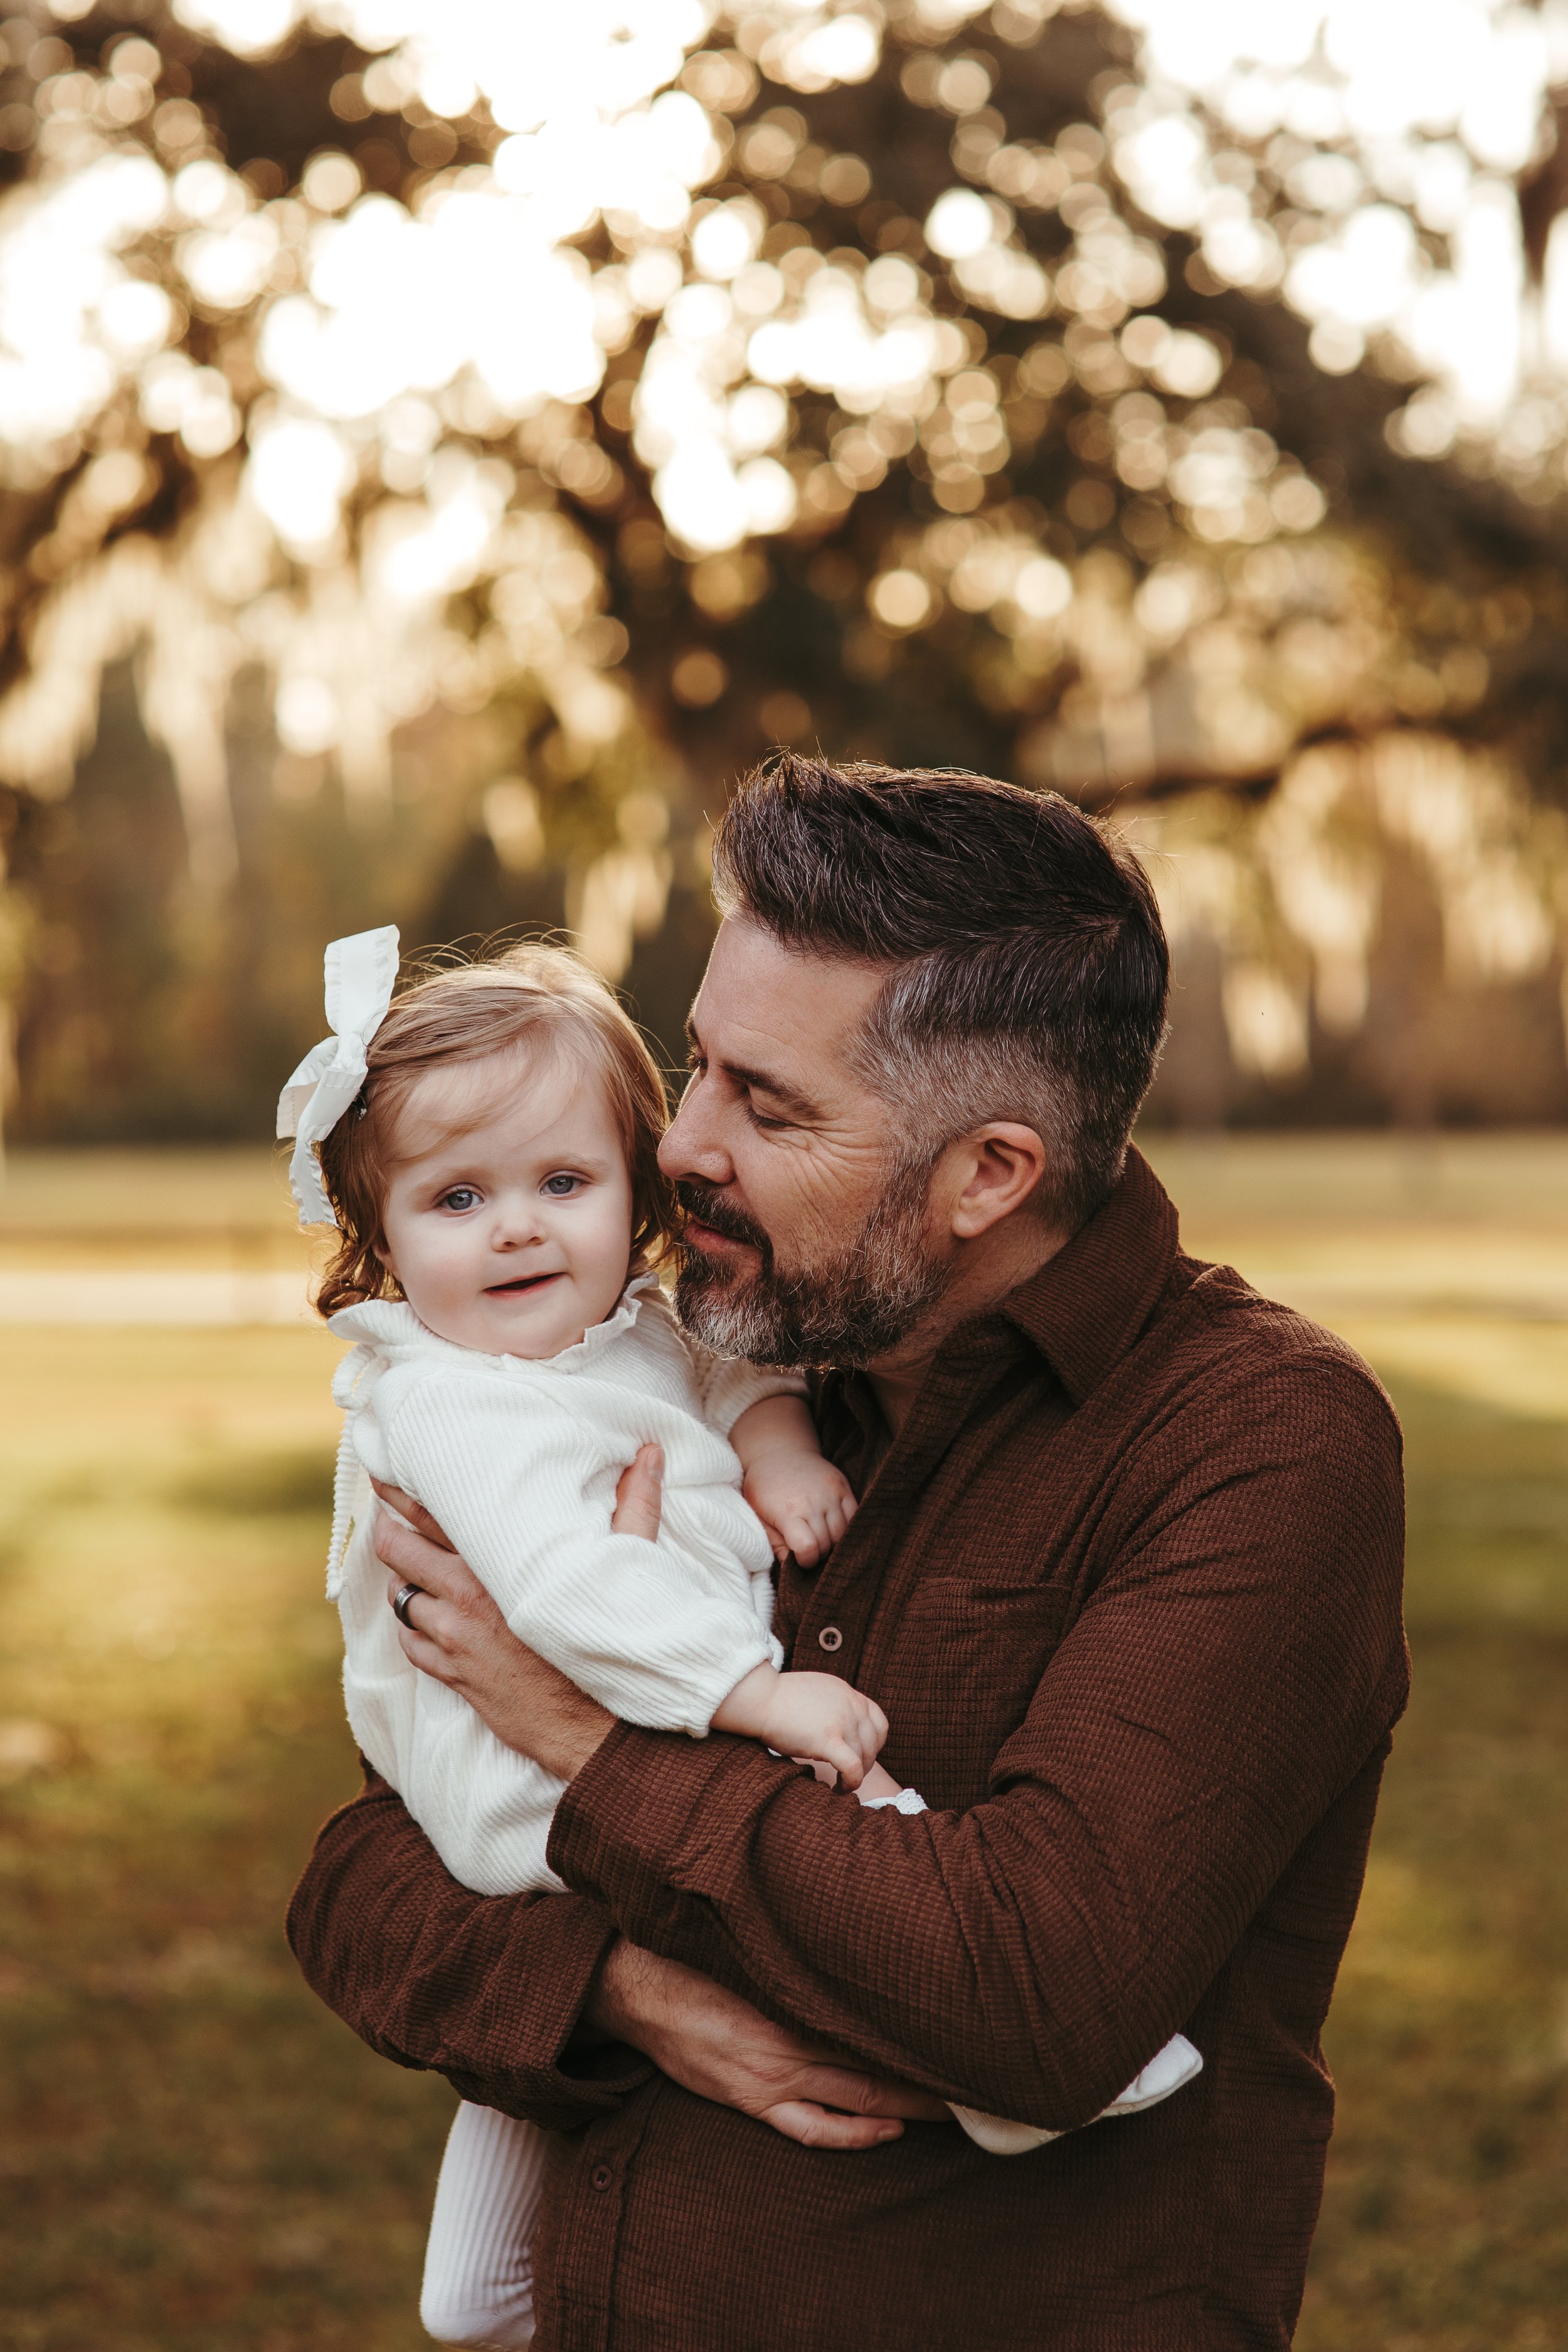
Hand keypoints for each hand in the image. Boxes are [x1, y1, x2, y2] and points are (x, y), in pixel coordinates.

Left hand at [369, 1446, 664, 1780]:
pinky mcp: (454, 1675)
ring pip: (402, 1600)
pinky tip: (427, 1623)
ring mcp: (455, 1638)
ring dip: (404, 1585)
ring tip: (411, 1574)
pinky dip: (414, 1630)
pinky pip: (412, 1645)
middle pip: (401, 1552)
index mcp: (501, 1561)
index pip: (434, 1515)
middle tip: (383, 1520)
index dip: (402, 1495)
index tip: (386, 1479)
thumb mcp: (626, 1564)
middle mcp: (467, 1595)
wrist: (597, 1727)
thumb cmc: (612, 1639)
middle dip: (387, 1533)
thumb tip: (651, 1455)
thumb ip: (634, 1505)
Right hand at [586, 1938, 948, 2149]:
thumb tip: (865, 1924)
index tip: (968, 2023)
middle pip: (880, 2062)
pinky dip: (855, 2134)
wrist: (633, 1984)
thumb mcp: (756, 1934)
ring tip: (955, 2108)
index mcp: (794, 1992)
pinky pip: (811, 2129)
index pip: (878, 2014)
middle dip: (932, 2074)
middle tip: (982, 2074)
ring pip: (857, 2098)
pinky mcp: (750, 2099)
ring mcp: (770, 2078)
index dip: (925, 2024)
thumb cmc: (697, 1948)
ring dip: (908, 2105)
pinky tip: (889, 2130)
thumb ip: (808, 1940)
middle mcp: (789, 2040)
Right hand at [712, 1665, 886, 1789]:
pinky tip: (838, 1789)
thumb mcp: (817, 1692)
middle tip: (847, 1775)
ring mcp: (842, 1721)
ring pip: (864, 1758)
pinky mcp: (828, 1739)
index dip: (874, 1744)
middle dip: (864, 1763)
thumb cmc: (779, 1700)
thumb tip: (840, 1727)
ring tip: (840, 1785)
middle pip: (874, 1743)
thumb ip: (835, 1706)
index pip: (878, 1721)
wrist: (761, 1699)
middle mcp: (851, 1705)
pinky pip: (852, 1768)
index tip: (860, 1756)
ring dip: (855, 1776)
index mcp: (848, 1693)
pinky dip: (850, 1783)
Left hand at [743, 1451, 856, 1568]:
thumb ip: (775, 1545)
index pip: (808, 1548)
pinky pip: (855, 1515)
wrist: (779, 1452)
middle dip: (819, 1554)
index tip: (800, 1559)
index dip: (806, 1561)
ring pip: (843, 1533)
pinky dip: (847, 1528)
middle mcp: (812, 1501)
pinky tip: (833, 1529)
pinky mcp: (842, 1485)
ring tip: (820, 1539)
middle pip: (827, 1544)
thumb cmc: (764, 1489)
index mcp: (787, 1512)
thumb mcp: (759, 1518)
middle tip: (809, 1550)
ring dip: (833, 1543)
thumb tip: (790, 1570)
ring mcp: (830, 1492)